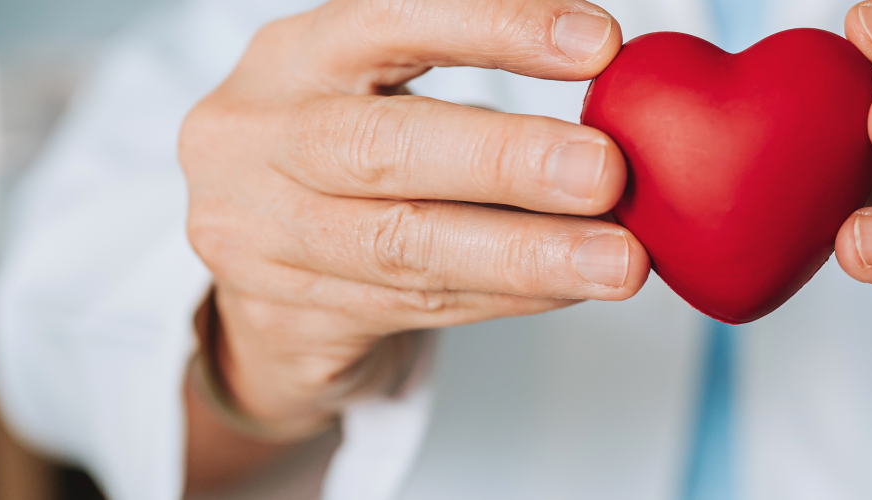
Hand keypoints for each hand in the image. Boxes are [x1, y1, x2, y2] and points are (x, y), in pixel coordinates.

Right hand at [178, 0, 645, 488]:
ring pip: (405, 248)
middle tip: (604, 172)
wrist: (250, 297)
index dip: (494, 28)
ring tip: (617, 260)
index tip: (597, 44)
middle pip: (381, 148)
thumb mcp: (378, 99)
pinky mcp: (287, 323)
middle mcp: (258, 140)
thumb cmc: (341, 173)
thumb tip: (622, 104)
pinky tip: (570, 287)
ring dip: (527, 254)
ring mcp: (259, 239)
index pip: (390, 20)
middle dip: (505, 160)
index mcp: (294, 57)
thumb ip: (473, 94)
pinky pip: (418, 310)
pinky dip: (508, 297)